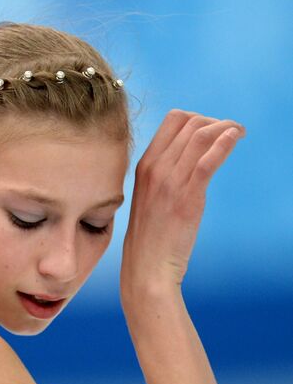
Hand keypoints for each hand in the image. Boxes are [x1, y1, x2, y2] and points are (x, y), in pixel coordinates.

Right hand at [120, 109, 245, 297]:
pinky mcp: (187, 196)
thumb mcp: (149, 197)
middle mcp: (155, 167)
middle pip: (189, 123)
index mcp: (145, 165)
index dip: (198, 118)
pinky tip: (236, 138)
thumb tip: (188, 161)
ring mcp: (169, 181)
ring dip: (226, 127)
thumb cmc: (151, 236)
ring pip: (200, 136)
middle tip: (231, 131)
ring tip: (239, 132)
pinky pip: (207, 160)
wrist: (146, 265)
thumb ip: (164, 176)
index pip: (172, 121)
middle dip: (215, 121)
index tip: (213, 129)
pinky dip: (225, 143)